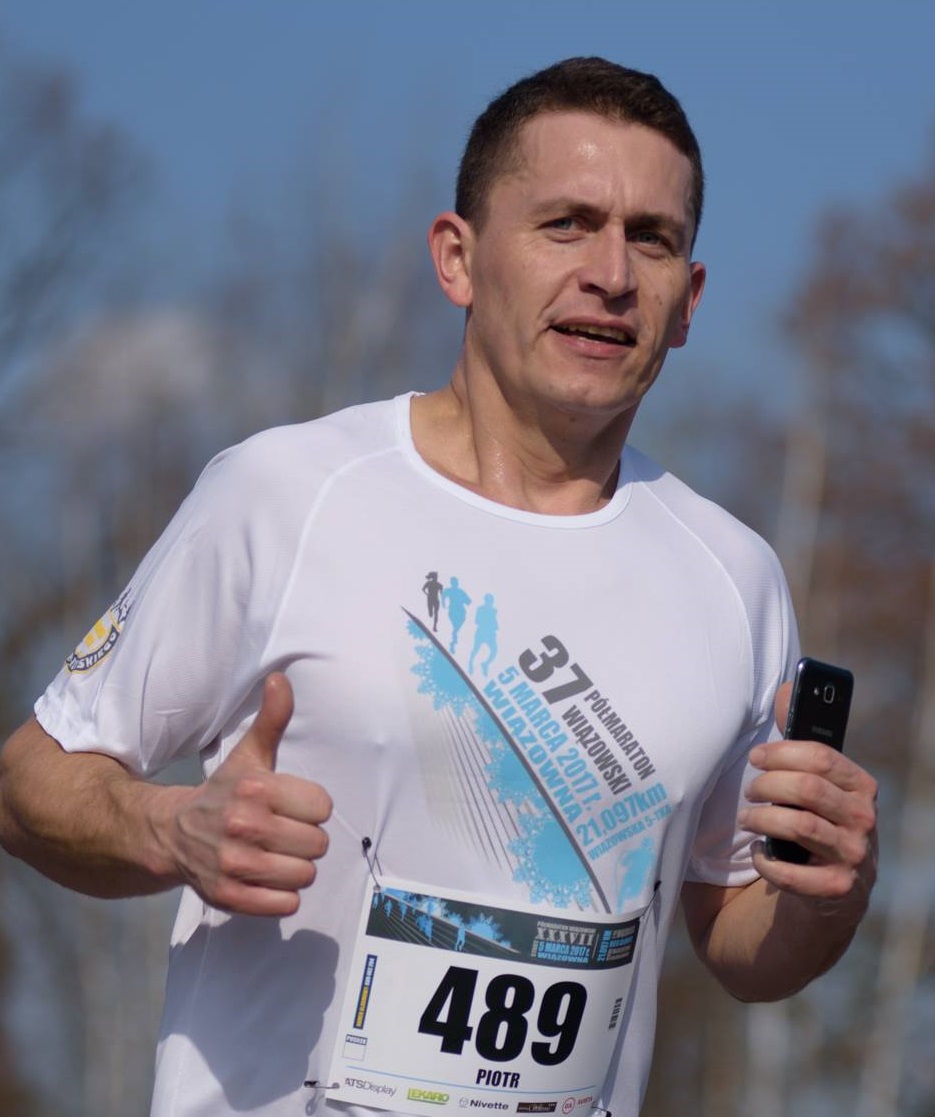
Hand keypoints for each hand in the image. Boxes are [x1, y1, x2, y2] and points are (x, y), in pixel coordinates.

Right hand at [168, 672, 331, 915]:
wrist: (172, 834)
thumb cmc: (224, 792)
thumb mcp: (248, 755)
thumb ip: (272, 720)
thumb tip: (281, 678)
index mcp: (255, 788)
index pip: (322, 807)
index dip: (311, 808)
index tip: (292, 806)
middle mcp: (244, 826)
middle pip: (317, 844)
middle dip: (306, 840)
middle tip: (283, 833)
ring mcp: (235, 864)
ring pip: (305, 875)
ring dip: (296, 868)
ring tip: (276, 855)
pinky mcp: (229, 897)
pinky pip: (285, 905)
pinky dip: (282, 896)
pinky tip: (266, 879)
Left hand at [741, 682, 877, 912]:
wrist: (833, 891)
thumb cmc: (817, 823)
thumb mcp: (818, 785)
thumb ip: (799, 744)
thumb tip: (784, 691)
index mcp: (860, 786)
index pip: (820, 756)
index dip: (780, 753)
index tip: (755, 756)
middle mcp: (864, 819)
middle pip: (807, 789)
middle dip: (767, 785)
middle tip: (749, 791)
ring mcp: (855, 856)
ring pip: (799, 825)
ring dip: (762, 819)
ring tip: (747, 818)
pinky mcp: (838, 889)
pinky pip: (794, 873)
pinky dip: (768, 862)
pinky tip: (759, 854)